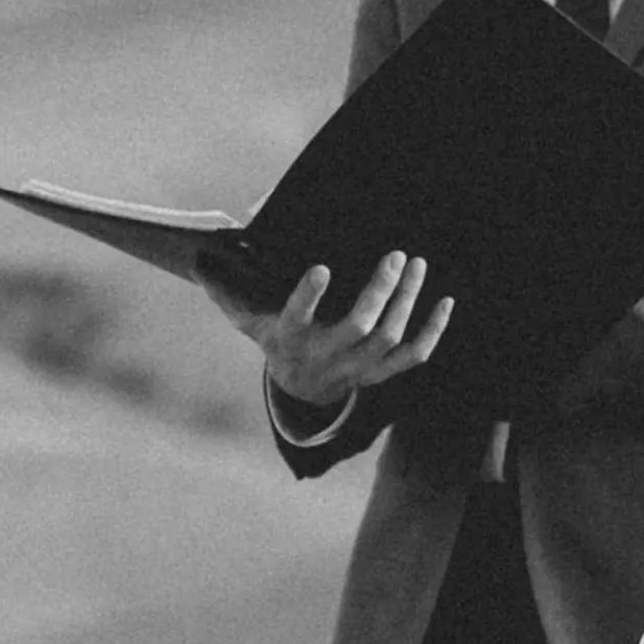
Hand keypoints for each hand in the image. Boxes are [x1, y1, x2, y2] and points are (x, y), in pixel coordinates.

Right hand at [212, 248, 457, 417]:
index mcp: (290, 339)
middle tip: (395, 253)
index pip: (296, 319)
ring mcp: (357, 368)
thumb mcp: (247, 316)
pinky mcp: (381, 373)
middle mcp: (325, 357)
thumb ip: (225, 288)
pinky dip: (432, 332)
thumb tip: (199, 259)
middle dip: (378, 291)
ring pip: (388, 338)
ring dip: (406, 301)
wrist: (299, 390)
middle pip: (358, 327)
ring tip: (416, 264)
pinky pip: (413, 357)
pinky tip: (445, 302)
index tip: (321, 269)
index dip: (308, 297)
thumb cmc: (274, 336)